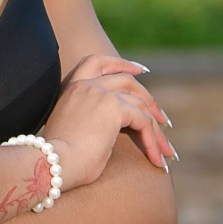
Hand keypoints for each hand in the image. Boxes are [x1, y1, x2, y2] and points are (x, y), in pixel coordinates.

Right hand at [43, 54, 176, 189]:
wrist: (55, 161)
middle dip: (148, 98)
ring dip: (157, 129)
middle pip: (126, 79)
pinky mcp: (114, 107)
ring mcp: (100, 93)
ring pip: (140, 103)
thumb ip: (86, 114)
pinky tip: (157, 160)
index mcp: (71, 86)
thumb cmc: (60, 156)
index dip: (120, 63)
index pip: (96, 61)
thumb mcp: (72, 126)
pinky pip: (143, 121)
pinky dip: (154, 141)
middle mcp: (86, 84)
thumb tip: (108, 124)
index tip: (139, 70)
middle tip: (163, 119)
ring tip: (167, 150)